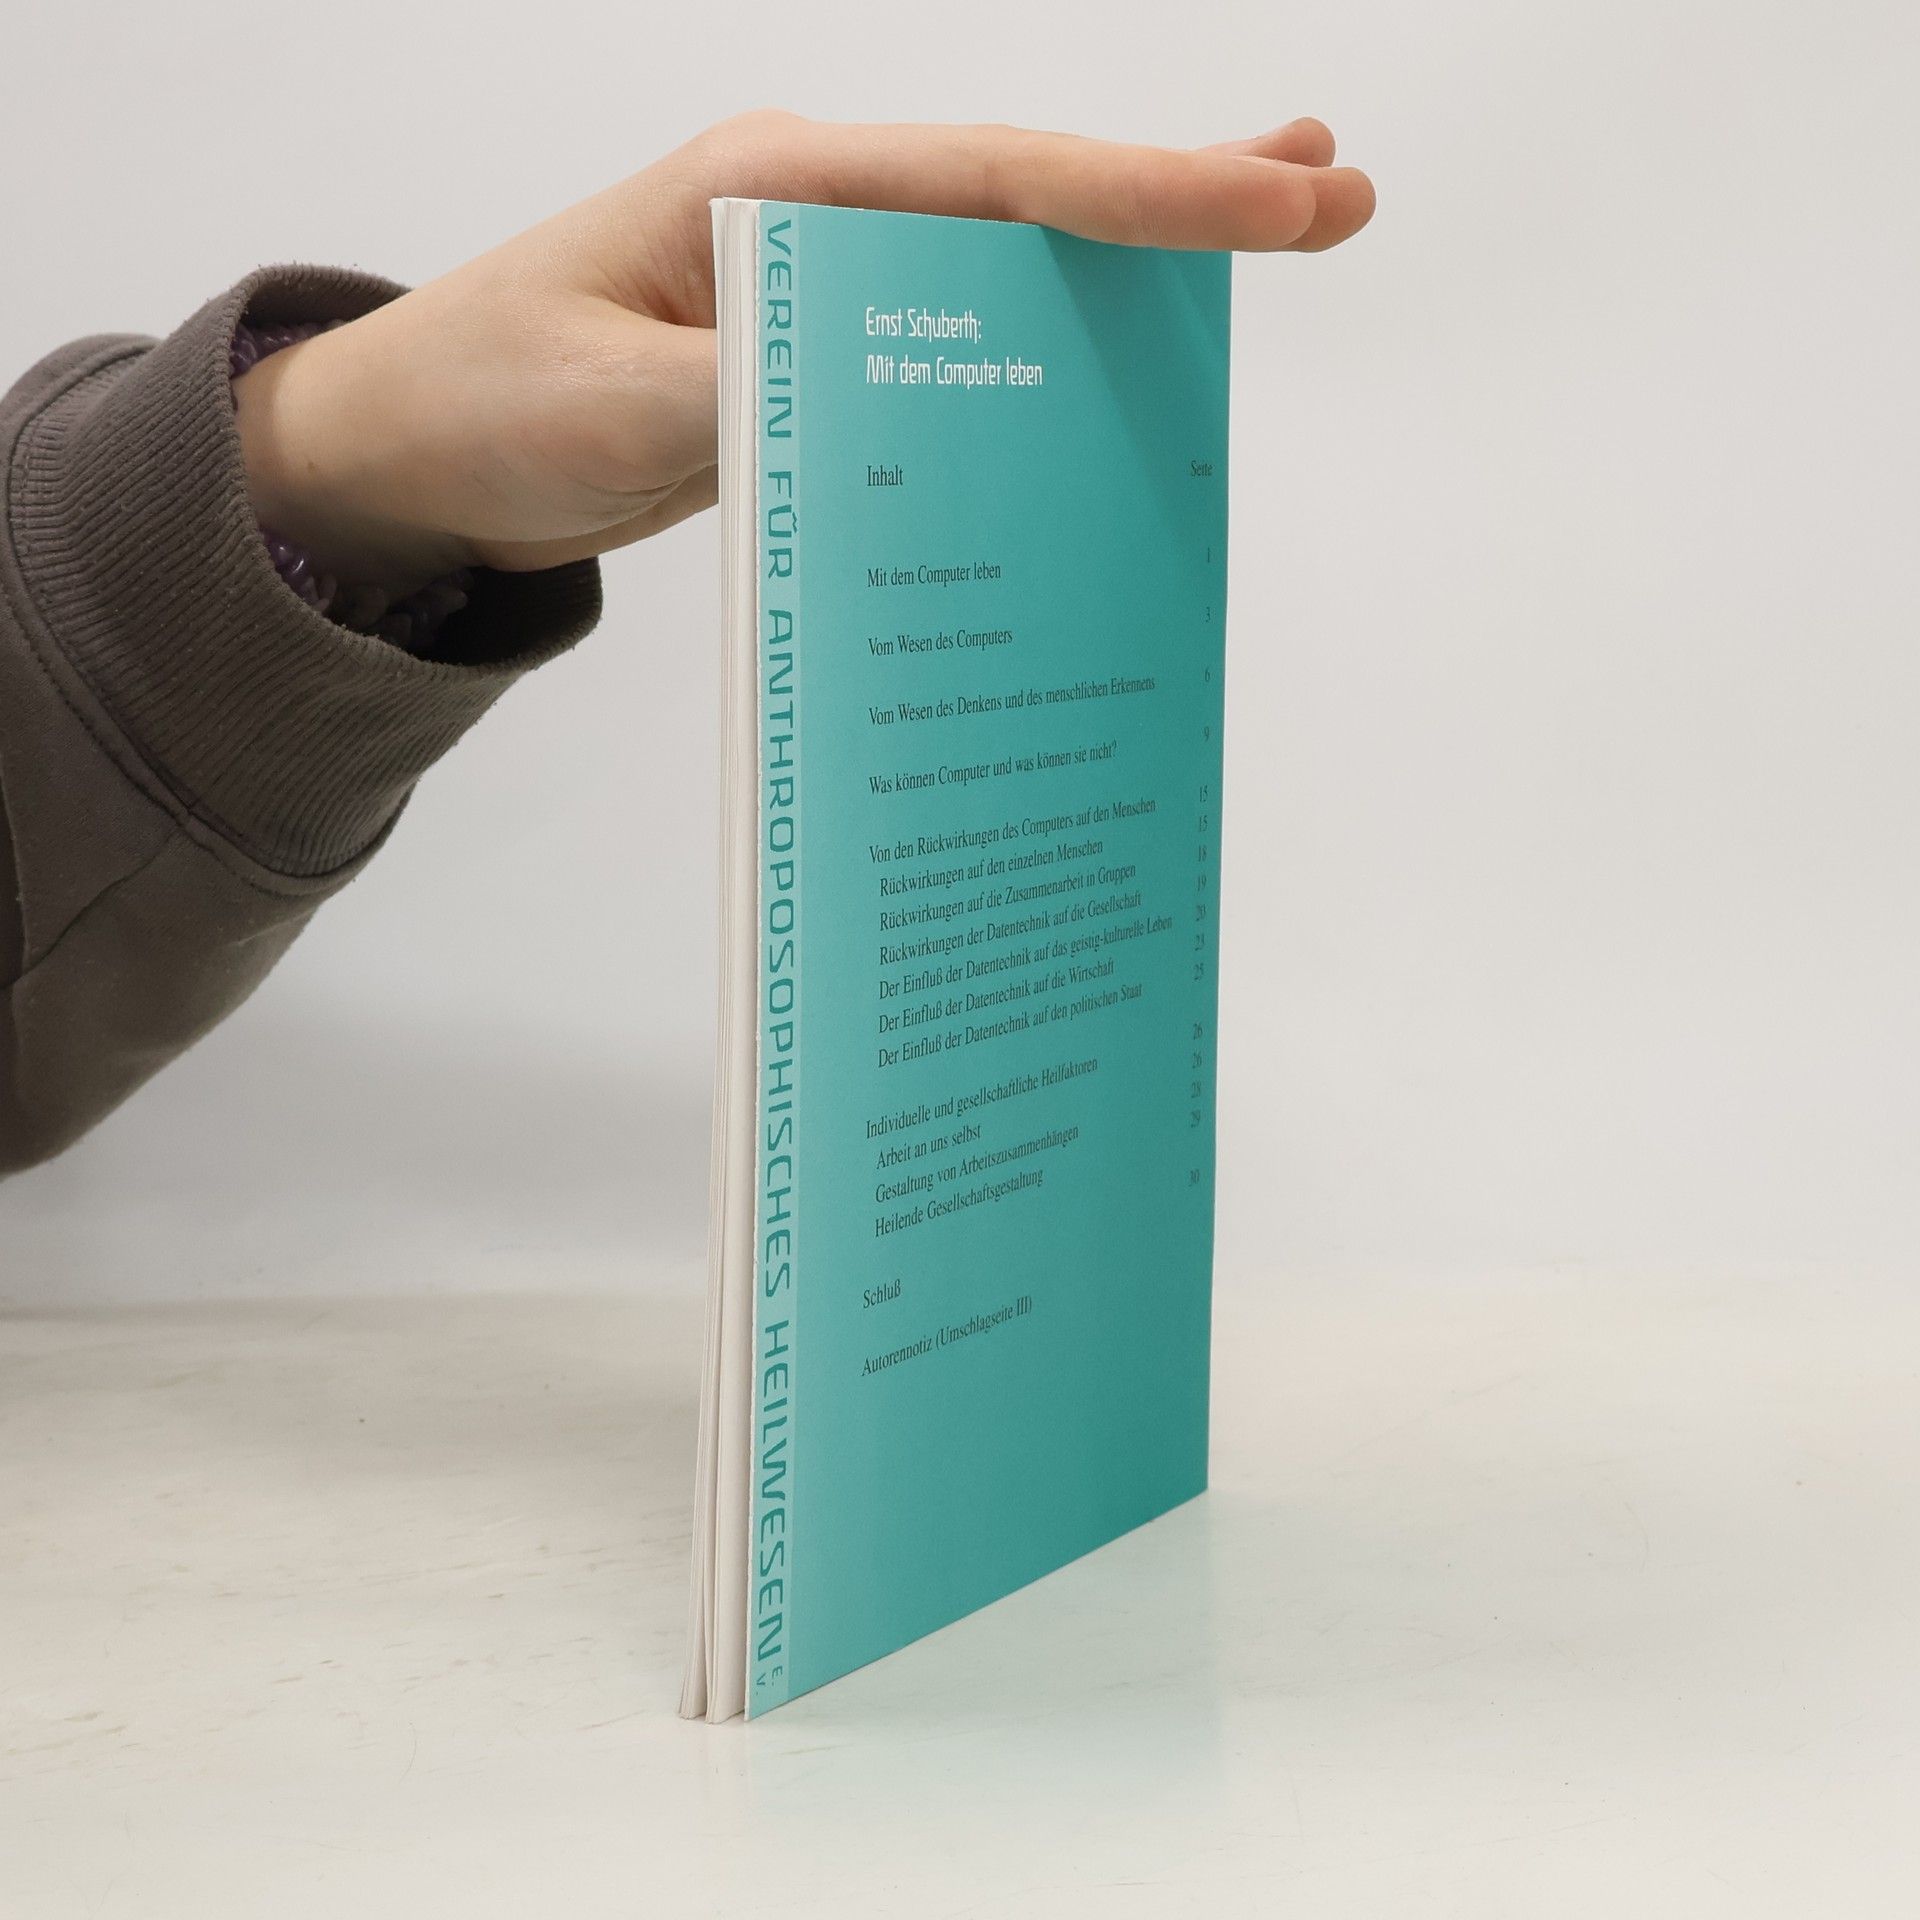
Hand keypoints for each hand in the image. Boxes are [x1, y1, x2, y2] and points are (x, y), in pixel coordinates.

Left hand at [234, 111, 1374, 590]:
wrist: (418, 443)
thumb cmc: (489, 399)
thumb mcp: (615, 409)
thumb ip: (757, 398)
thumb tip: (896, 411)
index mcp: (772, 193)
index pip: (993, 180)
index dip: (1146, 191)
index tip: (1279, 194)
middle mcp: (812, 216)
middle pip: (1027, 196)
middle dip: (1182, 197)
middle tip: (1333, 193)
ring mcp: (819, 282)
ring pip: (1002, 261)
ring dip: (1130, 258)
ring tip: (1266, 233)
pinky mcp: (813, 353)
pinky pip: (954, 339)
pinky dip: (1045, 335)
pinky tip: (1109, 357)